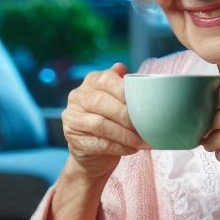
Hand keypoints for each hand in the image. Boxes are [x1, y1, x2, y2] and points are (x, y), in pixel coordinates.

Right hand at [60, 63, 144, 183]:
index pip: (106, 79)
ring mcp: (72, 117)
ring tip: (141, 142)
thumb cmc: (111, 120)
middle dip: (127, 117)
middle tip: (147, 127)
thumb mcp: (117, 100)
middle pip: (102, 103)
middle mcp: (77, 96)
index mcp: (91, 81)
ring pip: (101, 124)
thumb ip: (121, 85)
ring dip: (125, 135)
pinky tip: (132, 149)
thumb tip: (121, 67)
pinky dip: (119, 147)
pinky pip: (99, 143)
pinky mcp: (73, 138)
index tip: (143, 103)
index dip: (124, 91)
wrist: (93, 152)